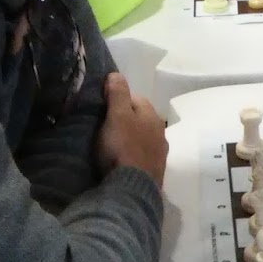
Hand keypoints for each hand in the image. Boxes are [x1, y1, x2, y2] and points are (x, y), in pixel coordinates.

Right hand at [97, 71, 168, 185]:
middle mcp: (161, 131)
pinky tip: (122, 160)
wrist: (132, 188)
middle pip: (140, 118)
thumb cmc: (123, 147)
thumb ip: (118, 94)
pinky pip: (142, 155)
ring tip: (111, 144)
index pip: (135, 97)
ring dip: (130, 137)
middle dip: (125, 118)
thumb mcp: (117, 116)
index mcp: (152, 115)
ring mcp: (160, 152)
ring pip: (142, 136)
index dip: (117, 99)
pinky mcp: (155, 170)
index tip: (101, 106)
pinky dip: (133, 153)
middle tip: (104, 126)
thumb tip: (117, 74)